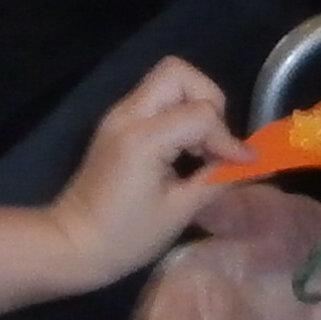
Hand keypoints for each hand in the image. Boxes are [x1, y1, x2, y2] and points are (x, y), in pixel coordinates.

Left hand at [45, 58, 253, 289]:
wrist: (70, 245)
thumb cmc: (124, 238)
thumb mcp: (178, 212)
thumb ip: (216, 180)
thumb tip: (250, 165)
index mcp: (142, 139)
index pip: (201, 115)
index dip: (229, 139)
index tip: (244, 164)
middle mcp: (128, 116)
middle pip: (178, 73)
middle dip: (208, 99)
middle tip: (215, 139)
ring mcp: (118, 116)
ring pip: (166, 81)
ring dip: (193, 105)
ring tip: (202, 148)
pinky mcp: (116, 125)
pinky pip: (155, 99)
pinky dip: (178, 114)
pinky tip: (185, 150)